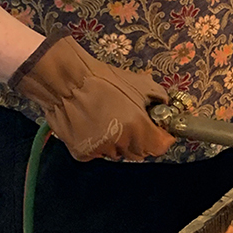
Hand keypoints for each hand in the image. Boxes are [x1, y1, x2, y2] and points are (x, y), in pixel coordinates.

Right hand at [9, 34, 175, 161]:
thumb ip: (158, 98)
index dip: (162, 139)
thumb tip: (166, 107)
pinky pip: (98, 153)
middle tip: (132, 122)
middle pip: (139, 152)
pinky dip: (99, 143)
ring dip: (118, 142)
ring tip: (108, 120)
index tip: (160, 131)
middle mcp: (120, 143)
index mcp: (137, 127)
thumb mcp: (139, 83)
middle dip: (140, 139)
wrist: (66, 81)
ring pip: (117, 153)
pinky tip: (92, 125)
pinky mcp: (82, 153)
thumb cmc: (103, 79)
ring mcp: (100, 150)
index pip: (160, 147)